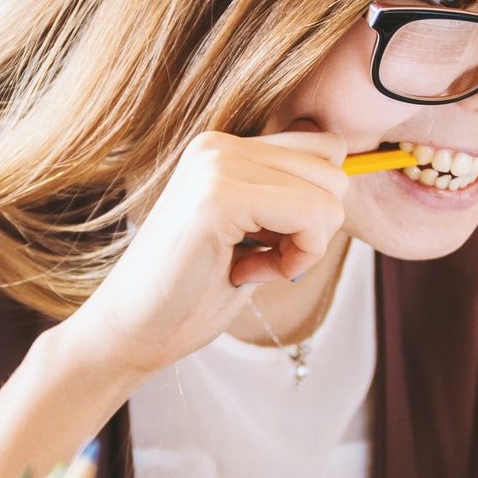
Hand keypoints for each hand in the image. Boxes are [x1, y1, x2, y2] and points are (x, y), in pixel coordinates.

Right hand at [57, 130, 347, 378]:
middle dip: (315, 227)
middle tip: (262, 262)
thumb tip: (346, 180)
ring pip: (329, 193)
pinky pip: (312, 215)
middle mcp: (219, 145)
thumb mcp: (250, 236)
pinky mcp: (218, 197)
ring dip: (305, 246)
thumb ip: (286, 202)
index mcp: (223, 148)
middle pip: (334, 168)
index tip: (271, 246)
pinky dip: (297, 258)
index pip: (324, 150)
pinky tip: (247, 275)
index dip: (315, 208)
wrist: (131, 333)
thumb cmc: (190, 294)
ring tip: (250, 267)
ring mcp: (216, 165)